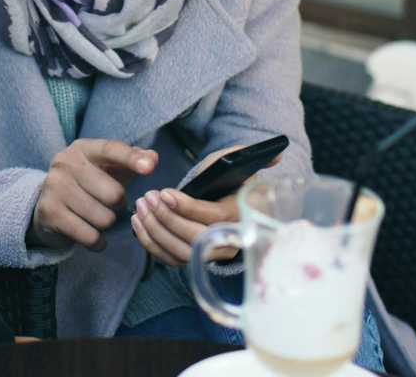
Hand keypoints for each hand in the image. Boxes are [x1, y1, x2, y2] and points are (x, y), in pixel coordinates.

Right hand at [28, 139, 157, 251]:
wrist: (48, 203)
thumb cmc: (90, 182)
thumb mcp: (110, 167)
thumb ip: (133, 160)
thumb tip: (153, 158)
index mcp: (83, 149)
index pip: (111, 150)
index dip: (131, 159)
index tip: (149, 168)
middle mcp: (65, 163)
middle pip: (113, 194)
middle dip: (119, 204)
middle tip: (109, 202)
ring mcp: (55, 187)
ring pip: (104, 218)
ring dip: (107, 223)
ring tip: (97, 216)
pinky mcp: (50, 212)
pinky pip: (90, 236)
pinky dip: (98, 242)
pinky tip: (93, 236)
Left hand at [131, 144, 282, 265]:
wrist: (234, 206)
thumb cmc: (234, 181)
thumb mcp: (240, 164)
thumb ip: (250, 156)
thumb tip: (275, 155)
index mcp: (243, 215)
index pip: (213, 217)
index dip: (187, 207)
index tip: (164, 193)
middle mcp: (231, 241)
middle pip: (194, 238)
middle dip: (166, 218)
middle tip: (146, 199)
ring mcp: (214, 254)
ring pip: (181, 252)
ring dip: (155, 232)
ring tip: (139, 208)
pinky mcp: (197, 260)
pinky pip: (172, 260)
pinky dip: (152, 245)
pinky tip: (139, 224)